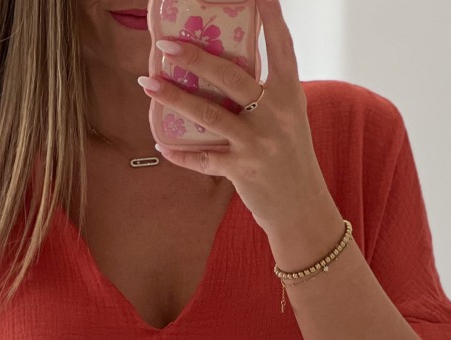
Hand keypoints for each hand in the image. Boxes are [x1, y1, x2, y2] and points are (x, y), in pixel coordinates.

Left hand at [137, 0, 330, 230]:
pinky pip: (204, 159)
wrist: (302, 209)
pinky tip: (162, 143)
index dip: (269, 16)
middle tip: (166, 45)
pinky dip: (180, 154)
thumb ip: (265, 94)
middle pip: (232, 77)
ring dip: (175, 98)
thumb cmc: (291, 160)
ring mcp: (258, 143)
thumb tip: (225, 69)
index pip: (281, 46)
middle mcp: (276, 115)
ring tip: (148, 83)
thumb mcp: (289, 119)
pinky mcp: (242, 171)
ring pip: (210, 115)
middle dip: (197, 58)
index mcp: (290, 95)